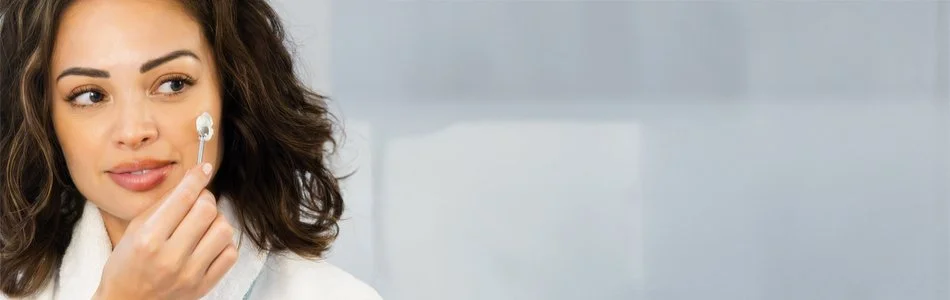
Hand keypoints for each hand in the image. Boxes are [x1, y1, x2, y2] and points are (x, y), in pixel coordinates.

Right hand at [93, 163, 237, 299]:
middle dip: (205, 199)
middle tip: (197, 202)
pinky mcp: (204, 286)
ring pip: (224, 230)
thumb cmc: (127, 264)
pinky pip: (231, 254)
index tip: (204, 168)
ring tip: (202, 226)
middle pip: (208, 210)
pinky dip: (223, 244)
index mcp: (149, 239)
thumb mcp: (135, 230)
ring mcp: (190, 274)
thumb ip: (163, 205)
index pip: (183, 198)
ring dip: (216, 222)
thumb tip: (192, 179)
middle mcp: (170, 257)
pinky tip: (208, 244)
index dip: (197, 178)